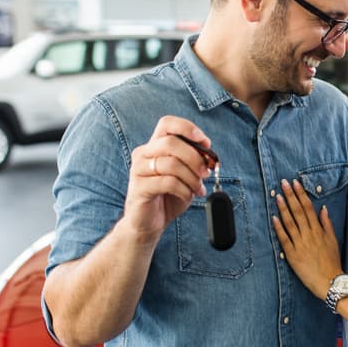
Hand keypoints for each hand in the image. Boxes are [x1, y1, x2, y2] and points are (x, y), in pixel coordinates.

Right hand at [124, 116, 211, 239]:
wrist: (148, 223)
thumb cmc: (167, 196)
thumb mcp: (185, 176)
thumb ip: (194, 162)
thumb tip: (209, 154)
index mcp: (154, 146)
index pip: (167, 123)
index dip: (187, 128)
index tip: (205, 142)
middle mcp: (143, 154)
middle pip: (171, 141)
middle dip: (194, 157)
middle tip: (205, 172)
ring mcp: (138, 170)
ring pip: (171, 163)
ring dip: (191, 177)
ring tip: (197, 189)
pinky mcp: (139, 187)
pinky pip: (167, 182)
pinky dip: (184, 189)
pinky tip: (187, 195)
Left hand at [272, 179, 342, 298]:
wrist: (329, 281)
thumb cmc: (331, 261)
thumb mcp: (333, 240)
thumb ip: (327, 224)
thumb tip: (323, 208)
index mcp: (318, 230)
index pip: (308, 208)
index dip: (301, 194)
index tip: (295, 183)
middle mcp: (309, 234)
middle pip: (298, 211)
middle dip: (290, 195)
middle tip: (283, 183)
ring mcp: (300, 244)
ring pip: (290, 222)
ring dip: (283, 208)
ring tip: (277, 196)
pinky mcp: (292, 254)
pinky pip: (284, 238)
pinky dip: (279, 228)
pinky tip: (273, 217)